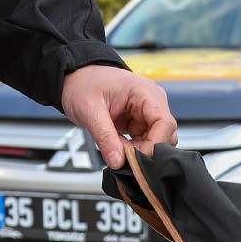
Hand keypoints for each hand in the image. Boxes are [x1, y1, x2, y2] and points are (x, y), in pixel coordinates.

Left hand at [60, 64, 177, 168]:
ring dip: (139, 151)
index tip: (136, 159)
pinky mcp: (139, 122)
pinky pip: (144, 142)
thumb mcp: (90, 111)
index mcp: (145, 92)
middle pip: (164, 134)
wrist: (76, 79)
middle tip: (122, 156)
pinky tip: (117, 146)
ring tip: (117, 149)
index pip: (164, 123)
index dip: (154, 145)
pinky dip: (133, 149)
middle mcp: (152, 101)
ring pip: (156, 141)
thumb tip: (118, 162)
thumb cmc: (83, 85)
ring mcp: (146, 112)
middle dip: (145, 150)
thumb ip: (105, 138)